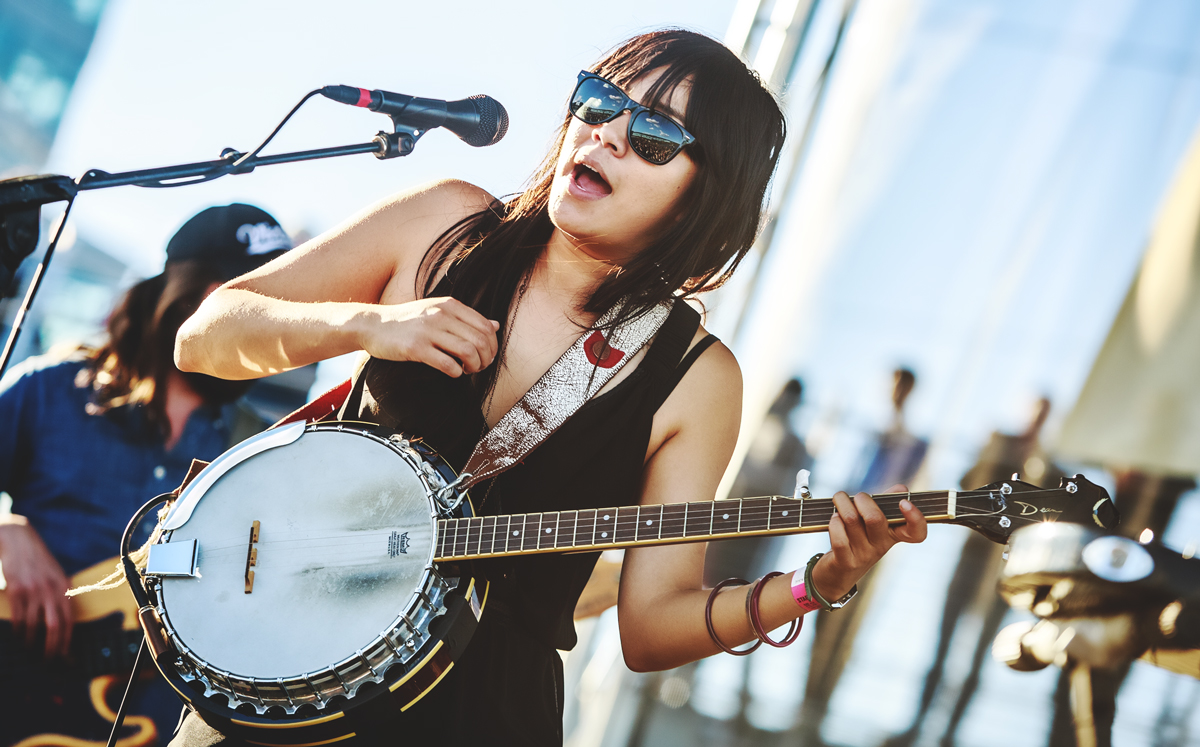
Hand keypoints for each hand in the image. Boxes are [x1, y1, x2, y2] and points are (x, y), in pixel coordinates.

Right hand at [0, 515, 72, 657]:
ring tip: (30, 650)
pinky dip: (19, 631)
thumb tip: (62, 620)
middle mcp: (51, 590)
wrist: (18, 540)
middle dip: (52, 647)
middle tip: (48, 661)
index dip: (67, 640)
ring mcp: (34, 590)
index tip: (65, 655)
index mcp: (64, 587)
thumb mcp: (55, 575)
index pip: (69, 620)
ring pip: (34, 626)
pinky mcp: (17, 590)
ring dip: (31, 642)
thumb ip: (58, 594)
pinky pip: (18, 617)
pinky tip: (19, 637)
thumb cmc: (37, 561)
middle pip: (55, 627)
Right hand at [357, 297, 500, 376]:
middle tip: (479, 367)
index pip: (485, 326)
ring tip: (467, 370)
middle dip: (485, 358)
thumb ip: (466, 318)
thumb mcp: (438, 311)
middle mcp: (441, 315)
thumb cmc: (409, 321)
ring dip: (473, 366)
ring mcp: (428, 331)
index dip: (492, 345)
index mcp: (450, 305)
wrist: (374, 325)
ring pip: (467, 352)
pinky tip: (453, 373)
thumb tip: (495, 325)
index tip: (486, 356)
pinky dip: (456, 372)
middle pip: (480, 340)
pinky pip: (447, 364)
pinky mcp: (415, 348)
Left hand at [811, 484, 926, 600]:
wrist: (838, 574)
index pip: (916, 533)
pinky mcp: (845, 561)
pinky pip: (839, 537)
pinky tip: (834, 518)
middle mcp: (880, 546)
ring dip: (843, 504)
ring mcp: (863, 555)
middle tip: (858, 497)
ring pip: (852, 520)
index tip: (904, 502)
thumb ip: (886, 504)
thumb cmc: (857, 541)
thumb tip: (901, 489)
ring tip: (840, 500)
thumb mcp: (874, 524)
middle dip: (862, 499)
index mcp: (893, 535)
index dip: (915, 518)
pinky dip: (834, 522)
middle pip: (875, 518)